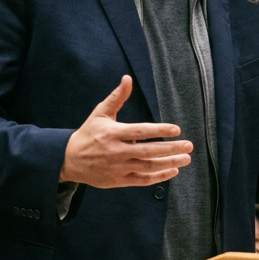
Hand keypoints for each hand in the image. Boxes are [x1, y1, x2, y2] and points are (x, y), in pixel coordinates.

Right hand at [59, 76, 192, 188]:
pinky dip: (158, 177)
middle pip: (149, 151)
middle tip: (189, 145)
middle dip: (171, 149)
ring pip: (148, 167)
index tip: (177, 129)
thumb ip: (117, 97)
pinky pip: (142, 180)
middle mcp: (117, 152)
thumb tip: (127, 78)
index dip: (159, 130)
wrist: (69, 160)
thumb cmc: (88, 133)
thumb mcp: (100, 113)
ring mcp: (118, 168)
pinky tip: (173, 171)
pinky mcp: (119, 181)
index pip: (140, 132)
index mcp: (113, 133)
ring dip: (169, 163)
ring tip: (186, 158)